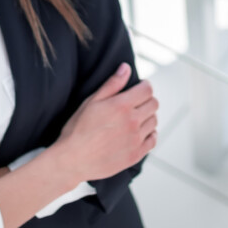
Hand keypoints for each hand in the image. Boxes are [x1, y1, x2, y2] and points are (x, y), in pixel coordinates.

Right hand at [56, 63, 158, 182]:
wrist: (72, 159)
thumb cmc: (78, 129)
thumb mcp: (91, 101)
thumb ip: (112, 84)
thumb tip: (126, 67)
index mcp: (122, 106)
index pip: (147, 90)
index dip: (145, 86)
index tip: (140, 87)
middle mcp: (132, 122)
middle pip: (154, 104)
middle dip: (146, 100)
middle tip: (136, 103)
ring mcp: (135, 139)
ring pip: (154, 121)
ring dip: (147, 117)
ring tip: (135, 118)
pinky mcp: (136, 154)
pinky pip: (153, 140)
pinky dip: (149, 134)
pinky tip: (139, 133)